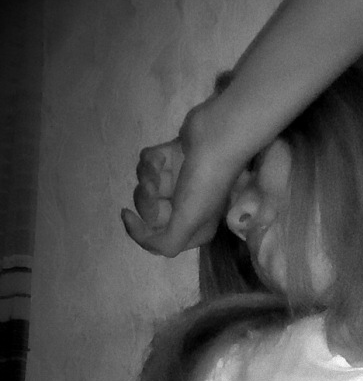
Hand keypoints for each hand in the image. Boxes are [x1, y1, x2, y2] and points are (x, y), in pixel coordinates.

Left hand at [121, 103, 243, 257]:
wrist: (217, 137)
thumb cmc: (205, 183)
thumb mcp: (188, 223)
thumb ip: (166, 243)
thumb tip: (144, 239)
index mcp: (193, 228)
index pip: (157, 239)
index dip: (140, 231)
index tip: (127, 215)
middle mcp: (186, 208)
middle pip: (149, 213)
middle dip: (147, 198)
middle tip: (154, 187)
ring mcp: (179, 182)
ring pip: (146, 185)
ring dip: (148, 175)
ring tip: (159, 167)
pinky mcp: (172, 158)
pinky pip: (148, 163)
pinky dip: (151, 159)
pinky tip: (163, 154)